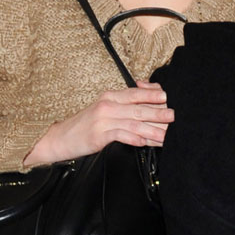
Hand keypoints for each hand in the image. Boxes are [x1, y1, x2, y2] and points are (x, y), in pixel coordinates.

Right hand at [23, 84, 172, 166]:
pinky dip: (134, 138)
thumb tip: (147, 99)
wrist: (60, 137)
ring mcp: (102, 120)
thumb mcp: (105, 109)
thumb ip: (124, 104)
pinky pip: (120, 135)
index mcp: (111, 96)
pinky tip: (144, 142)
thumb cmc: (85, 125)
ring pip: (133, 122)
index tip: (169, 98)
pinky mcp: (98, 135)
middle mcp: (107, 105)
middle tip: (174, 116)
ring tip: (165, 134)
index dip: (154, 95)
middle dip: (158, 112)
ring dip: (151, 129)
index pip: (136, 93)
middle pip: (138, 107)